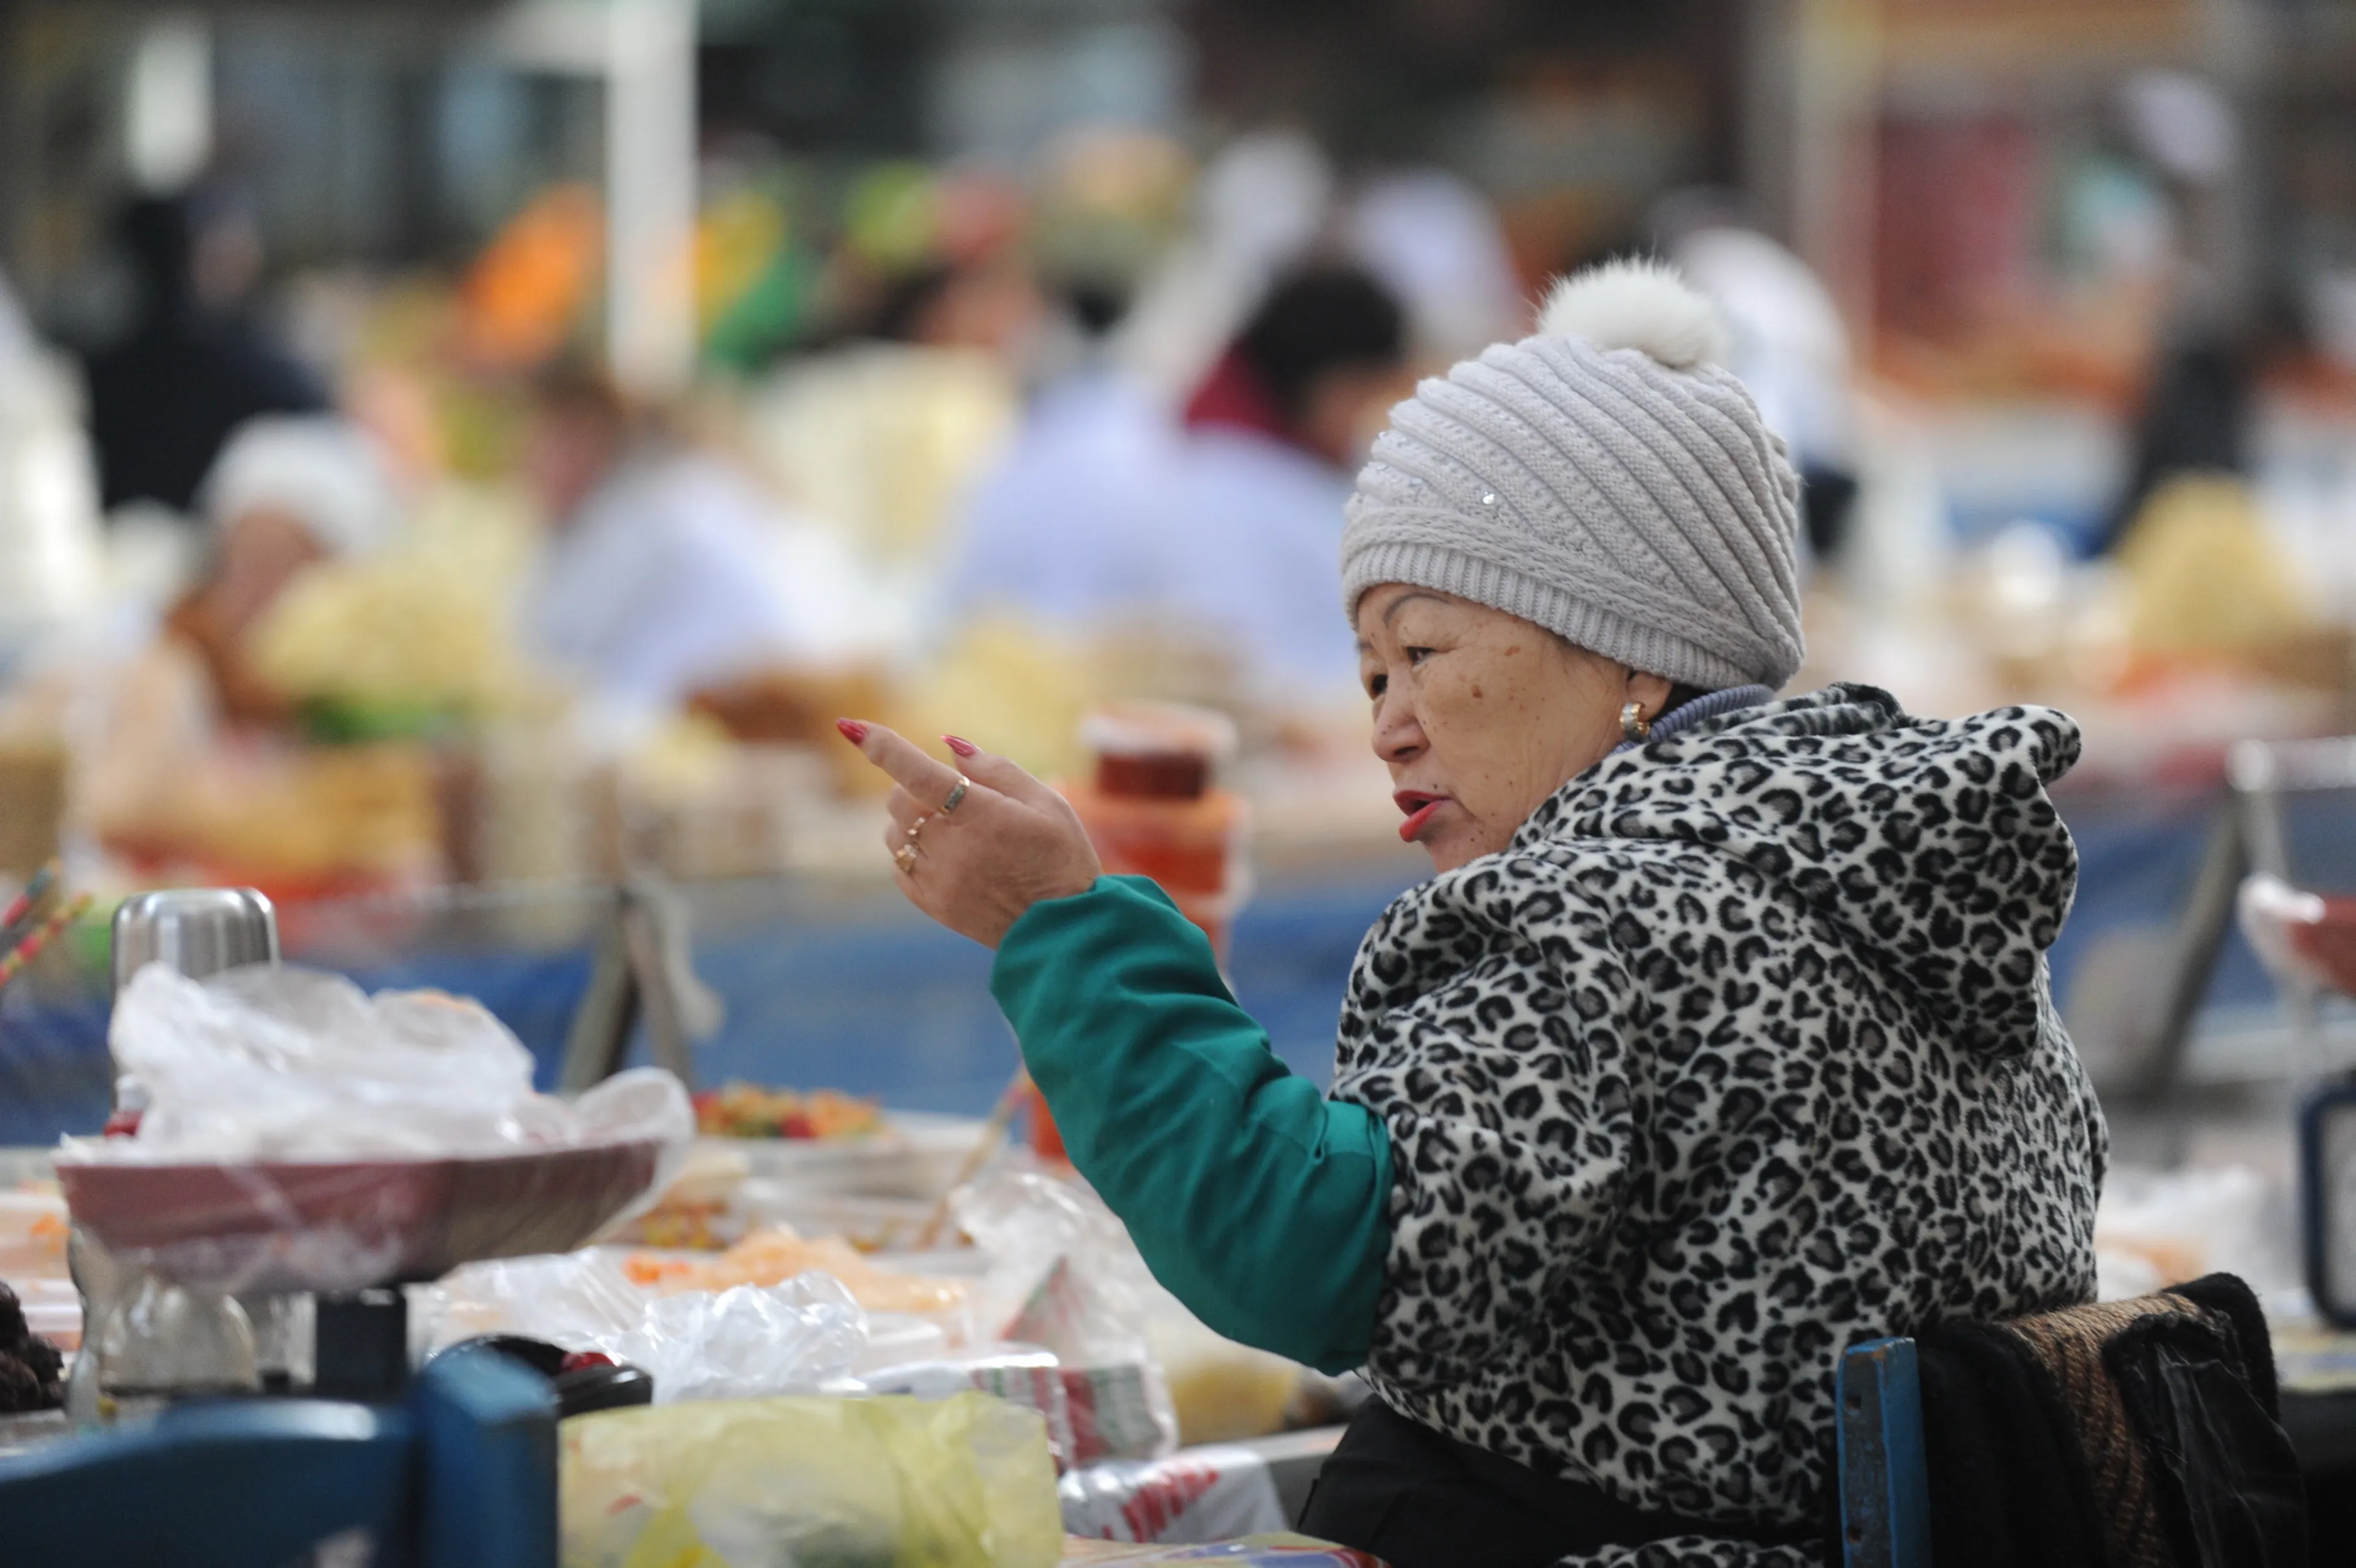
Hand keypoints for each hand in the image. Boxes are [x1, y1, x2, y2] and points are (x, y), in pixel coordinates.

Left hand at [836, 720, 1101, 948]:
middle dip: (915, 788)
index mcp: (981, 816)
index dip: (882, 746)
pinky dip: (912, 853)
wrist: (1063, 929)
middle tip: (954, 796)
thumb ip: (996, 769)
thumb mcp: (1046, 803)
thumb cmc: (1062, 857)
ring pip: (894, 835)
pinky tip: (947, 856)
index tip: (850, 726)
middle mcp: (951, 848)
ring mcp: (938, 880)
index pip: (918, 773)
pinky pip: (899, 867)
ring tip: (954, 830)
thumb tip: (948, 747)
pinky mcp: (932, 905)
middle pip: (899, 801)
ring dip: (911, 822)